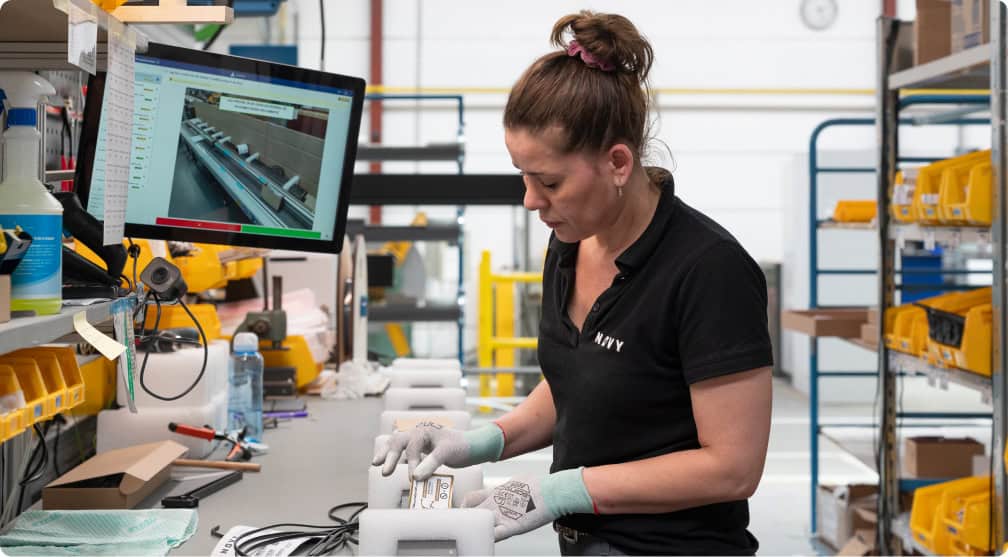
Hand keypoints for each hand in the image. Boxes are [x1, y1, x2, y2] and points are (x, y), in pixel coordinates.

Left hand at [371, 422, 503, 479]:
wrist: (476, 445)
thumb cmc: (451, 450)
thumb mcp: (429, 453)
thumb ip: (414, 457)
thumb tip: (397, 464)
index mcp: (417, 433)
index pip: (396, 439)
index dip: (385, 450)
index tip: (375, 463)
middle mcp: (423, 430)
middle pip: (401, 439)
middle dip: (391, 455)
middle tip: (385, 471)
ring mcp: (436, 436)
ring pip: (415, 445)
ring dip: (410, 461)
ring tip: (410, 477)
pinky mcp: (448, 446)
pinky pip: (435, 456)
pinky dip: (426, 466)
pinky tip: (419, 476)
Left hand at [463, 469, 594, 540]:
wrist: (554, 491)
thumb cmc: (541, 485)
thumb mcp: (519, 481)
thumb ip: (510, 487)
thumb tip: (510, 486)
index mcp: (496, 492)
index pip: (470, 498)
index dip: (463, 507)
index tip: (460, 512)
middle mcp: (495, 503)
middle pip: (470, 512)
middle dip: (464, 520)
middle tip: (459, 527)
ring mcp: (502, 515)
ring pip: (478, 523)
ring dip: (474, 530)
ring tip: (470, 536)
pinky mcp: (512, 527)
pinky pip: (494, 535)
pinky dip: (488, 539)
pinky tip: (484, 542)